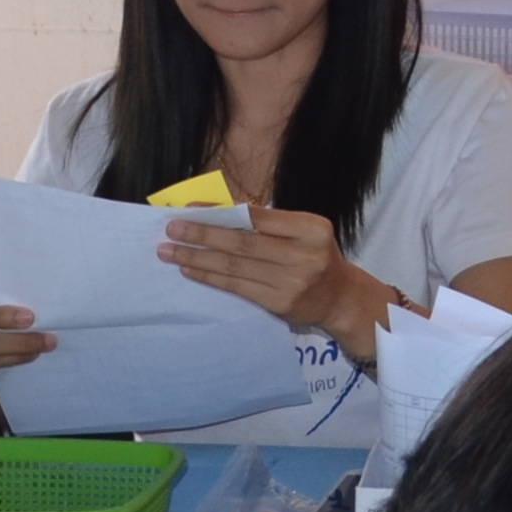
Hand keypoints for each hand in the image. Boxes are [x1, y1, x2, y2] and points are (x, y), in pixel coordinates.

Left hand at [164, 208, 394, 365]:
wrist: (340, 298)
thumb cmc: (314, 257)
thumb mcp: (302, 233)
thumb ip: (267, 224)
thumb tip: (214, 214)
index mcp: (311, 228)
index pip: (257, 217)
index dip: (220, 213)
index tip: (190, 209)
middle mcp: (304, 254)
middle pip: (242, 242)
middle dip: (202, 235)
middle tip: (172, 229)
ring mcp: (292, 281)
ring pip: (235, 267)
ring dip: (198, 258)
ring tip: (170, 252)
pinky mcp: (280, 303)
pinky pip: (237, 287)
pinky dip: (210, 278)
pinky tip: (191, 270)